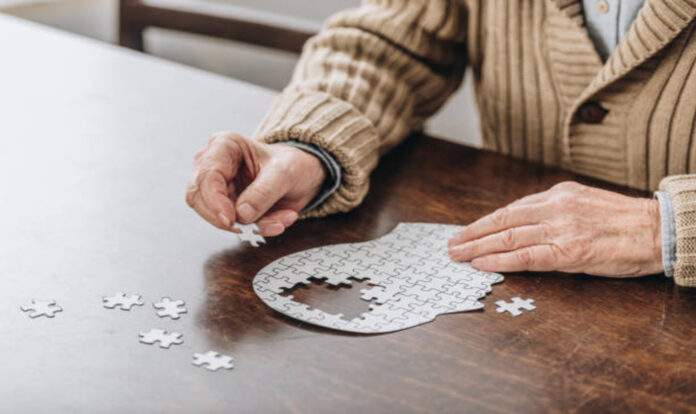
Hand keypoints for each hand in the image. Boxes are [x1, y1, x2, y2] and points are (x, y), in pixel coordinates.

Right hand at [186, 132, 325, 235]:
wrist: (303, 174)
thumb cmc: (291, 164)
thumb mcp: (285, 173)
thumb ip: (264, 192)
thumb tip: (241, 214)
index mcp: (223, 146)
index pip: (206, 176)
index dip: (214, 201)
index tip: (232, 219)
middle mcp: (215, 165)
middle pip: (198, 198)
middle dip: (224, 218)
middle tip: (250, 228)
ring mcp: (219, 188)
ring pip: (216, 216)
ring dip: (250, 225)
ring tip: (280, 221)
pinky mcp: (228, 206)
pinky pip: (235, 225)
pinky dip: (258, 227)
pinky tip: (280, 221)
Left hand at [448, 181, 663, 276]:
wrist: (658, 230)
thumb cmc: (623, 221)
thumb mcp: (584, 203)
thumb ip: (553, 211)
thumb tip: (522, 224)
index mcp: (557, 194)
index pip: (510, 210)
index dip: (484, 222)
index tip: (466, 230)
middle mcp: (555, 207)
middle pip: (502, 221)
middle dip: (472, 233)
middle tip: (451, 244)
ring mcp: (560, 229)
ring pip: (508, 237)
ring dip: (477, 247)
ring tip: (457, 255)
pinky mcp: (569, 251)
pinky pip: (526, 257)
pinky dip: (499, 261)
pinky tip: (481, 264)